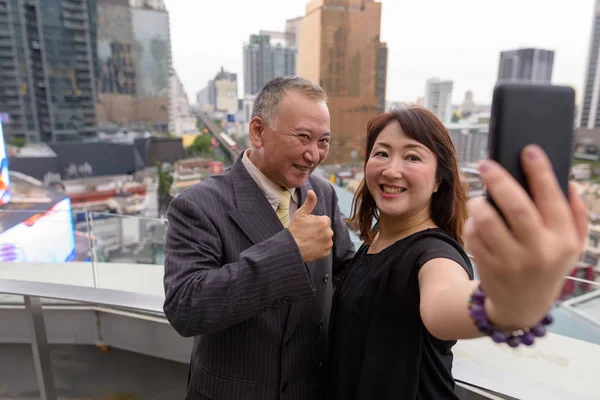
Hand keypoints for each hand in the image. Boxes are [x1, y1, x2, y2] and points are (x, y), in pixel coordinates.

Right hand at [288, 190, 333, 261]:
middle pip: (326, 229)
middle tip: (307, 234)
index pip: (324, 220)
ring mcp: (328, 243)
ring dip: (320, 239)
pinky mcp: (326, 252)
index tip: (307, 226)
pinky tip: (311, 247)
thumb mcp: (300, 214)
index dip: (315, 222)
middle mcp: (329, 232)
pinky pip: (325, 248)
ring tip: (308, 241)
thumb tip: (311, 191)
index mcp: (324, 222)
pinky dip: (320, 248)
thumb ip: (309, 202)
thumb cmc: (294, 230)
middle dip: (319, 231)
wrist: (290, 248)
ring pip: (326, 239)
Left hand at [465, 145, 587, 328]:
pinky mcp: (488, 266)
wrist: (521, 307)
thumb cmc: (547, 266)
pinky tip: (478, 223)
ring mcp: (511, 260)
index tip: (529, 150)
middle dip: (498, 179)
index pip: (551, 198)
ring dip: (479, 203)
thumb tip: (568, 183)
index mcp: (562, 239)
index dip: (540, 171)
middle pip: (515, 206)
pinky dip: (472, 223)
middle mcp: (538, 249)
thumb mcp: (571, 246)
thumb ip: (576, 215)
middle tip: (486, 164)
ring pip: (487, 220)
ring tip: (480, 199)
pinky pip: (474, 235)